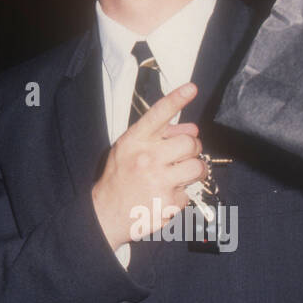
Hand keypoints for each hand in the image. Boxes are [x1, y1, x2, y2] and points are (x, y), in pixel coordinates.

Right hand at [91, 83, 205, 250]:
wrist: (105, 214)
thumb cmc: (118, 179)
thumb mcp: (128, 150)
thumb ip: (158, 137)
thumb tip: (192, 130)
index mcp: (134, 141)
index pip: (158, 114)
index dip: (176, 99)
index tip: (191, 88)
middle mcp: (146, 158)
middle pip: (189, 143)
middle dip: (192, 150)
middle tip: (185, 157)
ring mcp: (158, 180)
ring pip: (197, 166)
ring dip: (196, 171)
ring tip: (183, 175)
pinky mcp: (168, 202)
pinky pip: (189, 192)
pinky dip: (182, 195)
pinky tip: (166, 195)